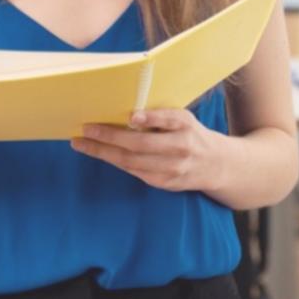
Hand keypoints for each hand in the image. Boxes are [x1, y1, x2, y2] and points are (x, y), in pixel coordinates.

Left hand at [70, 107, 223, 191]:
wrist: (215, 165)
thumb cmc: (192, 135)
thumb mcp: (184, 119)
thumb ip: (161, 116)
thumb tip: (130, 115)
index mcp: (186, 127)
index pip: (167, 120)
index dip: (150, 118)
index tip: (131, 116)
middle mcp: (181, 148)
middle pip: (140, 145)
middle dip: (109, 137)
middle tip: (86, 129)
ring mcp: (172, 169)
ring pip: (132, 161)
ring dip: (103, 152)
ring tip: (83, 144)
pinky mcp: (164, 183)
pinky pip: (134, 171)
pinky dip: (115, 162)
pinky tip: (101, 154)